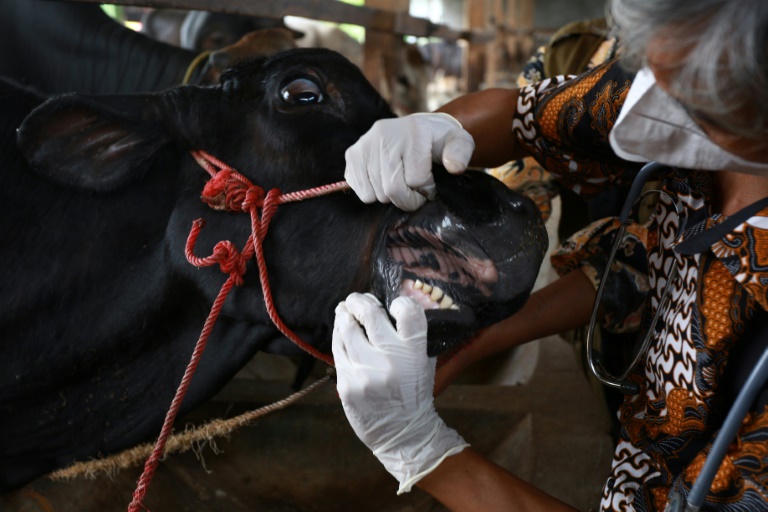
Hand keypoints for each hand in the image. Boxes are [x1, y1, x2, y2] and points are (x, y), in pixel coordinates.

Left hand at [332, 293, 468, 493]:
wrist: (402, 433)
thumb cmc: (414, 392)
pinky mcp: (346, 384)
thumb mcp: (424, 362)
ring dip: (344, 315)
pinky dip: (339, 337)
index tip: (394, 304)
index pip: (408, 311)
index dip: (400, 302)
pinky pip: (337, 349)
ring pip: (346, 328)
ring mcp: (364, 372)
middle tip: (357, 299)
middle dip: (359, 300)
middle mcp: (389, 360)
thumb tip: (397, 302)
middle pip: (368, 313)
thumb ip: (414, 335)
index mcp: (414, 353)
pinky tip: (342, 333)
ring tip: (345, 311)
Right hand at [344, 113, 474, 210]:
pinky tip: (385, 181)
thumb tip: (454, 168)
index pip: (416, 180)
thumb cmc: (439, 141)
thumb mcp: (459, 142)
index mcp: (413, 131)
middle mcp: (384, 133)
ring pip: (376, 194)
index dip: (427, 191)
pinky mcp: (352, 154)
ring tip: (401, 183)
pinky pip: (361, 191)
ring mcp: (364, 143)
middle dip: (408, 199)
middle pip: (393, 189)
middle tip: (416, 190)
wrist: (418, 129)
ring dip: (392, 197)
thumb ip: (462, 153)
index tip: (431, 185)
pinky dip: (374, 194)